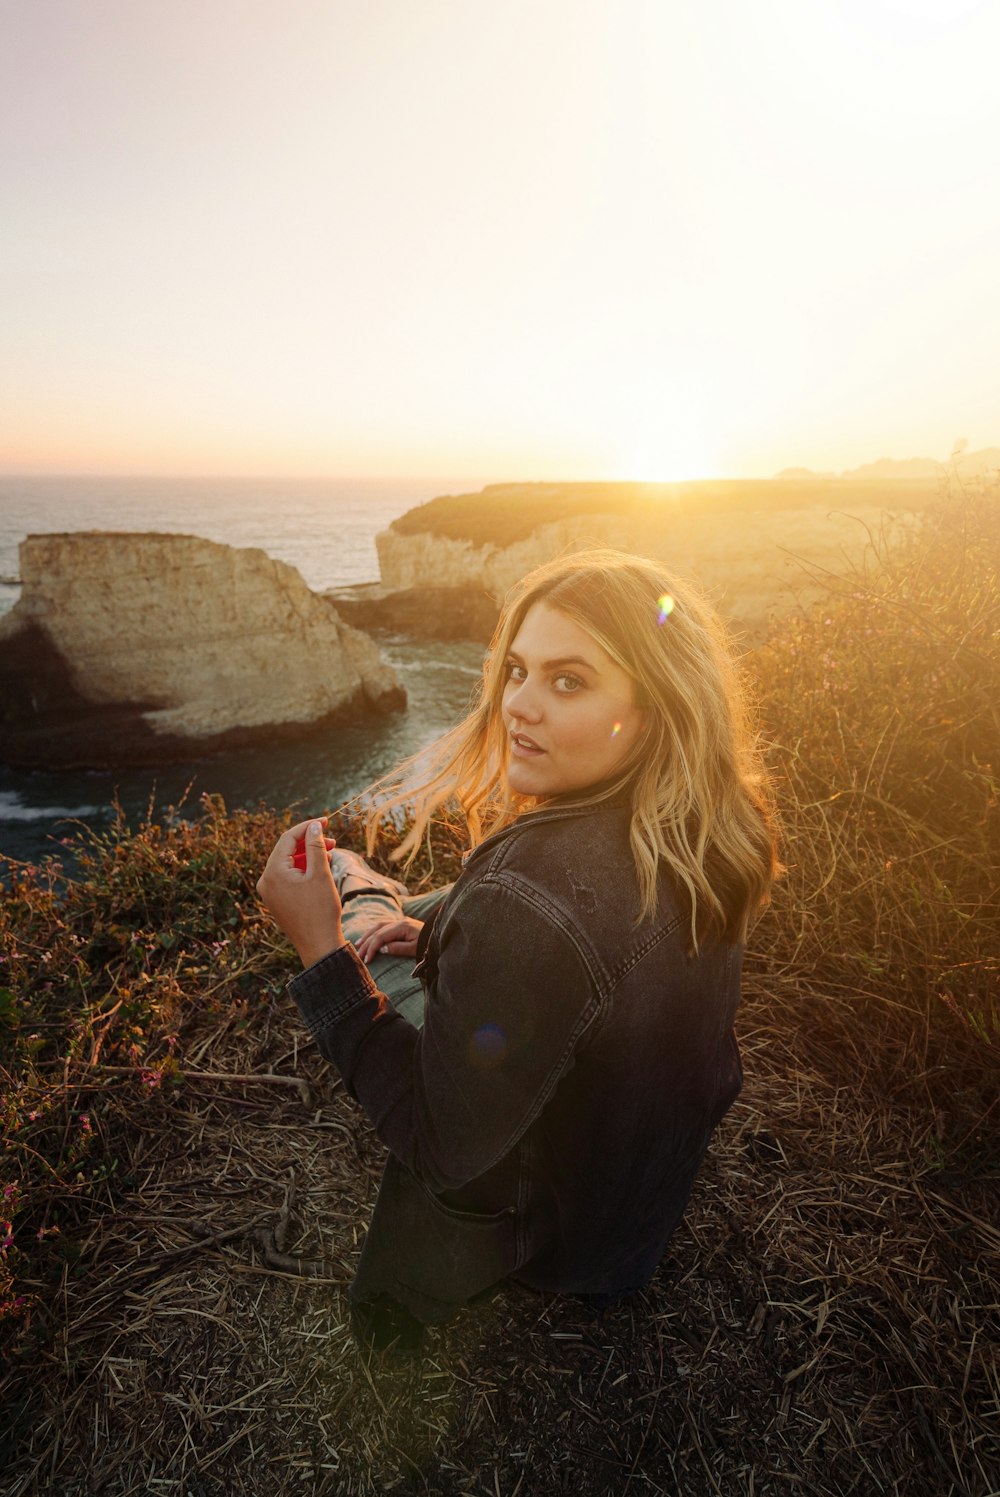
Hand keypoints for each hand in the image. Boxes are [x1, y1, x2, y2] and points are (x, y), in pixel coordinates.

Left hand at [256, 817, 343, 968]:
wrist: (318, 945)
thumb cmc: (321, 910)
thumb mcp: (320, 874)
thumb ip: (316, 846)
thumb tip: (314, 827)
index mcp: (273, 872)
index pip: (288, 839)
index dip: (308, 827)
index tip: (326, 821)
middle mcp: (266, 881)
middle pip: (287, 850)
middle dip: (309, 842)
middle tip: (332, 840)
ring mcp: (270, 892)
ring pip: (288, 863)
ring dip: (308, 855)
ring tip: (330, 853)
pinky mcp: (277, 900)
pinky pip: (288, 877)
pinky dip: (303, 869)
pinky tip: (321, 867)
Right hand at [355, 917, 424, 965]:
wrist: (440, 937)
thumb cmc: (428, 945)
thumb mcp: (414, 949)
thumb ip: (398, 948)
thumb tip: (381, 949)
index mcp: (402, 926)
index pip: (381, 936)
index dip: (372, 947)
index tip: (367, 959)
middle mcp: (400, 921)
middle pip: (377, 930)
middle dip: (366, 943)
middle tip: (358, 955)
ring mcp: (400, 922)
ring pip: (378, 926)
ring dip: (367, 935)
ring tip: (358, 945)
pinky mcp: (401, 925)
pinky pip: (383, 926)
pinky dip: (374, 931)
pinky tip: (369, 937)